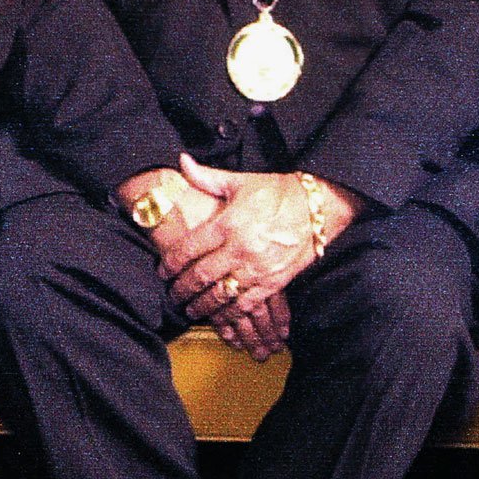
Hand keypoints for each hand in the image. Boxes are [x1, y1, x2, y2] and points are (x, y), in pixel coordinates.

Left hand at [113, 169, 283, 352]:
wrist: (317, 208)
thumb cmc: (277, 192)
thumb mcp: (241, 181)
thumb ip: (207, 177)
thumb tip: (182, 160)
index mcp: (228, 223)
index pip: (190, 248)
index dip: (171, 263)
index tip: (162, 272)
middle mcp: (239, 248)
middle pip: (201, 275)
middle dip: (182, 289)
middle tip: (172, 295)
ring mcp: (257, 268)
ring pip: (220, 295)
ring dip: (201, 306)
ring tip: (189, 309)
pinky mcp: (273, 283)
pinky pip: (245, 304)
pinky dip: (229, 314)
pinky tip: (218, 317)